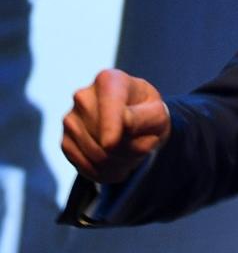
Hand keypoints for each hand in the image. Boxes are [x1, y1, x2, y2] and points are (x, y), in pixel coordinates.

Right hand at [61, 69, 170, 184]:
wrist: (135, 122)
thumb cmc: (148, 114)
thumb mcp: (157, 113)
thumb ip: (144, 118)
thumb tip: (119, 130)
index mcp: (110, 80)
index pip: (109, 105)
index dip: (109, 126)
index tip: (111, 143)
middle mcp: (84, 96)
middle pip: (104, 137)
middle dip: (130, 150)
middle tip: (145, 144)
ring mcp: (70, 120)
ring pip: (97, 156)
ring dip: (122, 163)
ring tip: (132, 152)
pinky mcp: (65, 143)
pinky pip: (86, 168)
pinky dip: (106, 172)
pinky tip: (117, 161)